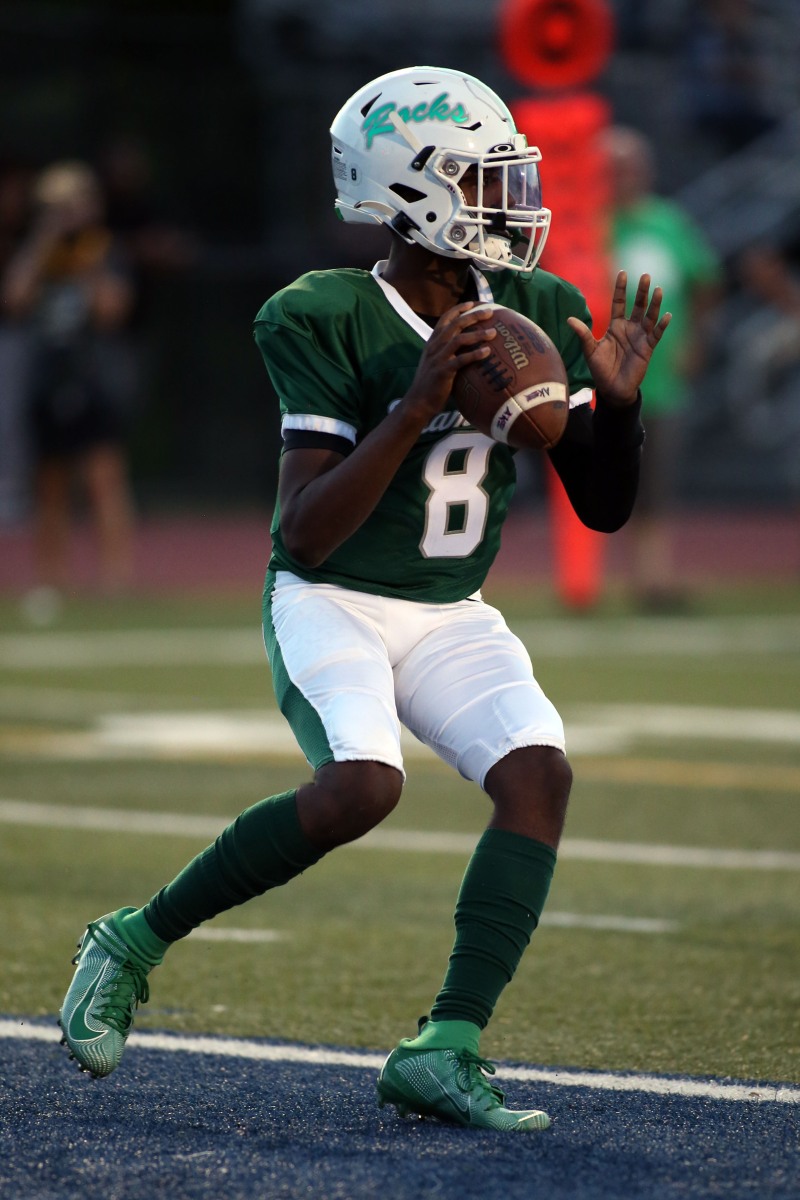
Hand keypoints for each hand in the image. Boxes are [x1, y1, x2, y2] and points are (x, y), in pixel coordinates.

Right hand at [404, 302, 495, 416]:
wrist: (418, 402)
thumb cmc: (431, 384)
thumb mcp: (435, 363)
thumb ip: (447, 352)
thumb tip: (466, 348)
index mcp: (432, 342)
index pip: (445, 319)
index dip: (458, 309)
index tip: (472, 303)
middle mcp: (435, 347)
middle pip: (455, 324)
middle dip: (473, 316)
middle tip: (490, 312)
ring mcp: (438, 358)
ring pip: (459, 339)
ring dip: (478, 334)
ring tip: (493, 333)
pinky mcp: (443, 371)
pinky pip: (461, 360)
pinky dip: (475, 354)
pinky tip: (487, 352)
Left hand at [567, 271, 671, 406]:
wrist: (612, 389)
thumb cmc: (600, 370)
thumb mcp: (590, 350)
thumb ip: (583, 334)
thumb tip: (569, 319)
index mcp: (615, 326)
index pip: (619, 302)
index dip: (621, 288)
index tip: (623, 273)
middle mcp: (630, 328)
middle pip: (637, 305)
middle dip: (641, 291)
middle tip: (645, 275)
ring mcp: (640, 337)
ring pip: (649, 316)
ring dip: (654, 303)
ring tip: (658, 289)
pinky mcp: (648, 348)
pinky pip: (656, 334)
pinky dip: (662, 325)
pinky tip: (667, 315)